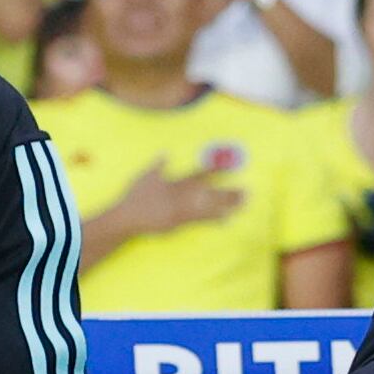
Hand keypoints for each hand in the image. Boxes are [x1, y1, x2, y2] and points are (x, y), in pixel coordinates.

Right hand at [110, 156, 244, 235]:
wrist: (126, 216)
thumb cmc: (135, 196)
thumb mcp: (145, 175)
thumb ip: (158, 164)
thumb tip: (165, 151)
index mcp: (175, 182)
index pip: (199, 173)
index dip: (216, 170)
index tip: (230, 167)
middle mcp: (181, 195)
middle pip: (209, 192)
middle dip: (228, 192)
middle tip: (247, 192)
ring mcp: (181, 209)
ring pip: (208, 206)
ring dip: (226, 205)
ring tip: (243, 203)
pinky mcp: (179, 222)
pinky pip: (199, 220)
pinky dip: (213, 219)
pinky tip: (226, 219)